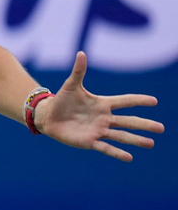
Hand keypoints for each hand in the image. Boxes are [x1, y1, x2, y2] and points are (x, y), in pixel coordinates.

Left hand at [35, 51, 164, 161]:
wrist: (49, 116)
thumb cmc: (62, 100)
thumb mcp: (71, 85)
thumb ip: (78, 71)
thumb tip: (81, 53)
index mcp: (102, 104)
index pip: (124, 101)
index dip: (138, 100)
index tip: (154, 101)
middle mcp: (104, 118)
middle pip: (128, 121)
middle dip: (144, 124)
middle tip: (161, 128)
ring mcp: (98, 131)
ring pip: (120, 136)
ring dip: (135, 140)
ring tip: (150, 143)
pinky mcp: (89, 141)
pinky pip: (105, 148)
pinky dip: (117, 153)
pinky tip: (129, 157)